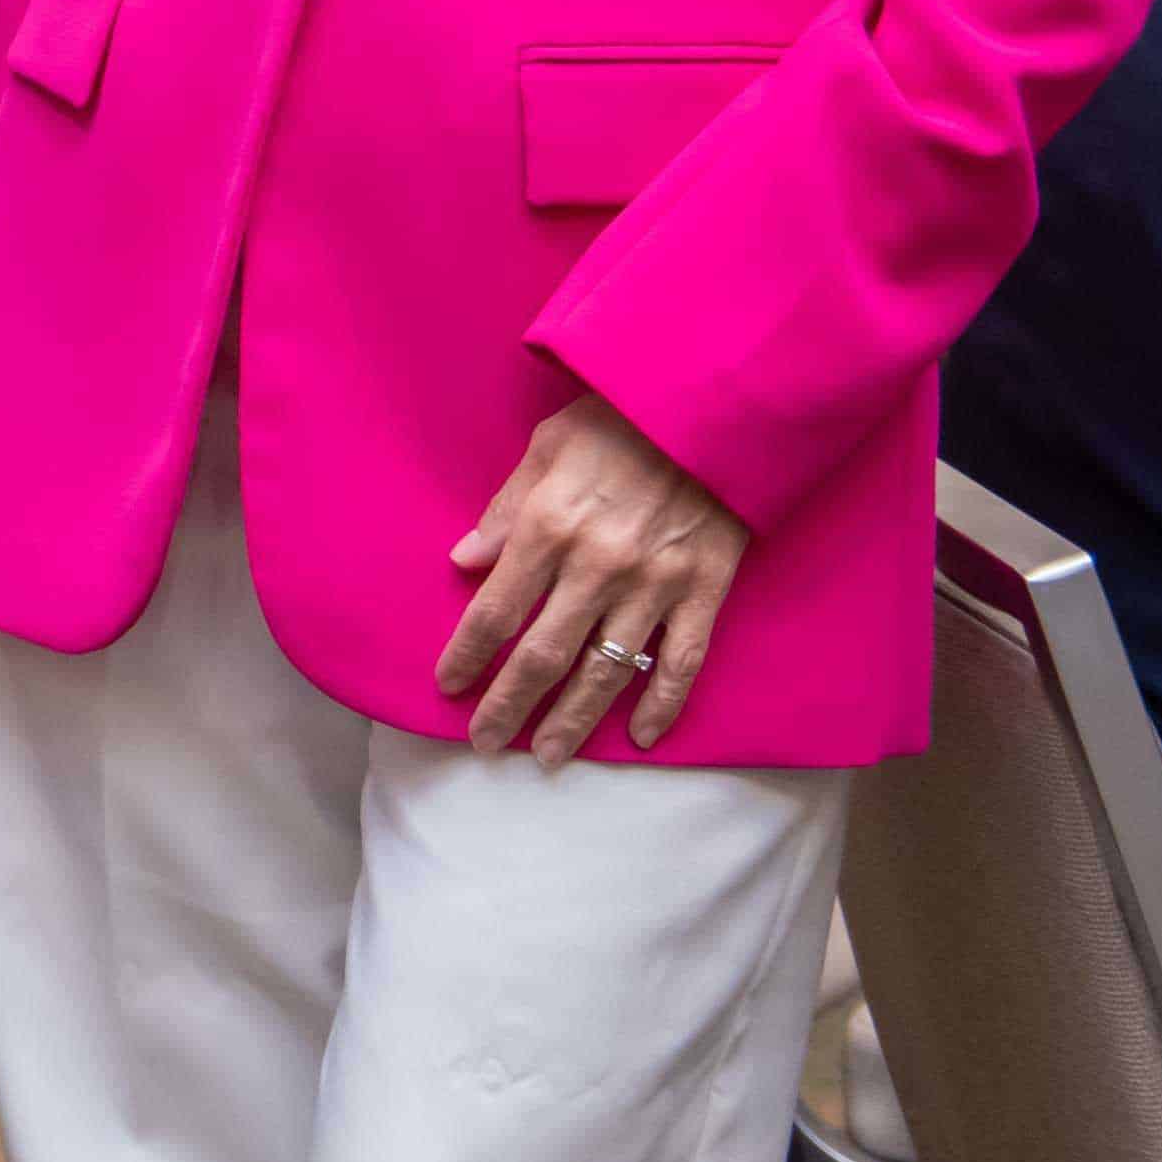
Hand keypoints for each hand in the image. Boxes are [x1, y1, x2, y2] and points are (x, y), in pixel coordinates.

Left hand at [442, 395, 745, 757]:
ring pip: (606, 673)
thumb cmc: (619, 419)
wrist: (713, 404)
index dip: (468, 657)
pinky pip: (682, 664)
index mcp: (549, 528)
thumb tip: (464, 562)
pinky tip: (638, 738)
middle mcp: (597, 567)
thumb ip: (504, 510)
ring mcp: (655, 585)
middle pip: (542, 656)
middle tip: (485, 743)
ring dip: (572, 721)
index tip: (448, 687)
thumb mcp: (545, 448)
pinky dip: (661, 706)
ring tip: (547, 757)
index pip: (495, 612)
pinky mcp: (705, 592)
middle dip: (508, 706)